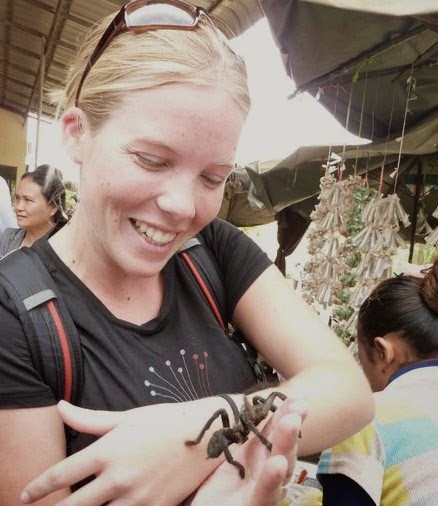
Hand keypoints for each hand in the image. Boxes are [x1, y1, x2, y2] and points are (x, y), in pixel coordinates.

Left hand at [20, 399, 226, 505]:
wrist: (204, 433)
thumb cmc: (163, 420)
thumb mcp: (126, 417)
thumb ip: (89, 418)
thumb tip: (59, 407)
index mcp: (107, 451)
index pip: (62, 474)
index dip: (38, 487)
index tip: (25, 495)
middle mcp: (117, 478)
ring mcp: (136, 497)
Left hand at [188, 398, 307, 505]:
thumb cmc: (218, 494)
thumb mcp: (228, 459)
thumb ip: (238, 438)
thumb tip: (242, 407)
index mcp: (259, 459)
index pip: (274, 432)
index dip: (284, 414)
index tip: (295, 396)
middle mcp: (268, 474)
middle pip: (283, 447)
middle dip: (291, 424)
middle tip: (299, 403)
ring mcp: (266, 492)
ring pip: (281, 468)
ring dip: (286, 444)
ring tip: (291, 422)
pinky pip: (266, 493)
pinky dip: (272, 479)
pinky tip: (278, 463)